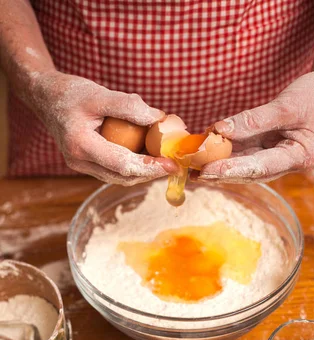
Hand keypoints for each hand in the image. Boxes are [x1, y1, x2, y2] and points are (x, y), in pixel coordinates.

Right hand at [30, 72, 176, 183]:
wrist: (45, 97)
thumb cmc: (70, 93)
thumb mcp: (99, 93)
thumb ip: (128, 106)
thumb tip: (158, 119)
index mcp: (80, 146)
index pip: (121, 165)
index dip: (149, 167)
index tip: (170, 164)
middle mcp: (79, 162)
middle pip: (122, 177)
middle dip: (150, 173)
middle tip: (173, 165)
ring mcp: (82, 166)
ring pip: (119, 177)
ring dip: (142, 171)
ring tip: (163, 160)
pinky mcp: (87, 164)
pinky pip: (114, 171)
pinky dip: (132, 166)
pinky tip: (147, 156)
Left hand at [199, 68, 313, 182]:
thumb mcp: (287, 105)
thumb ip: (254, 120)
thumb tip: (221, 131)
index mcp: (299, 157)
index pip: (261, 167)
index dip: (234, 170)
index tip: (209, 171)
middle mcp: (286, 162)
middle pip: (249, 171)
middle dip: (221, 173)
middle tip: (193, 172)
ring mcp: (276, 155)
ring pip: (244, 163)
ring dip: (219, 164)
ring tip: (193, 165)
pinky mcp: (268, 146)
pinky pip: (244, 150)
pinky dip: (226, 150)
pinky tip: (205, 150)